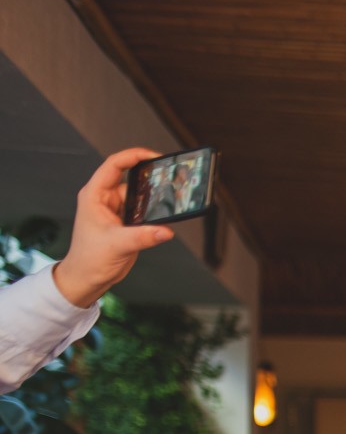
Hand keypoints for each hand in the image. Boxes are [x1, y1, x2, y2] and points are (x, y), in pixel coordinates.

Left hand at [51, 148, 175, 308]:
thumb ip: (143, 237)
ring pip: (140, 196)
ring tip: (170, 200)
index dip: (133, 156)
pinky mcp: (127, 223)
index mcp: (94, 196)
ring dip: (154, 199)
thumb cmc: (88, 259)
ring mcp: (117, 211)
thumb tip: (166, 230)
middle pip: (131, 179)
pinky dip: (156, 213)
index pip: (114, 165)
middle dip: (150, 178)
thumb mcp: (116, 245)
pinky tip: (165, 217)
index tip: (153, 156)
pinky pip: (144, 211)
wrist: (87, 278)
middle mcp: (105, 200)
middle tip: (169, 177)